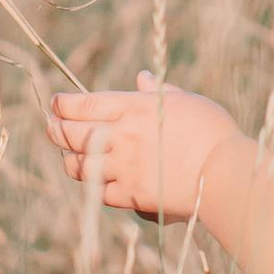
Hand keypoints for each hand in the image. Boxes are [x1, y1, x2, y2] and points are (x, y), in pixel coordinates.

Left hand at [46, 72, 236, 223]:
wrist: (223, 172)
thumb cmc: (211, 131)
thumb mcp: (186, 101)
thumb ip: (158, 91)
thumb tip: (141, 78)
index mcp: (134, 108)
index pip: (84, 104)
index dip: (63, 104)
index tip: (55, 103)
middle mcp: (122, 136)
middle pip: (74, 133)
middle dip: (57, 130)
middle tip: (51, 127)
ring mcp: (124, 166)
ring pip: (81, 165)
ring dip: (70, 160)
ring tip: (67, 157)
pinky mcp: (131, 195)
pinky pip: (101, 192)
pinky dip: (94, 186)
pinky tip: (93, 181)